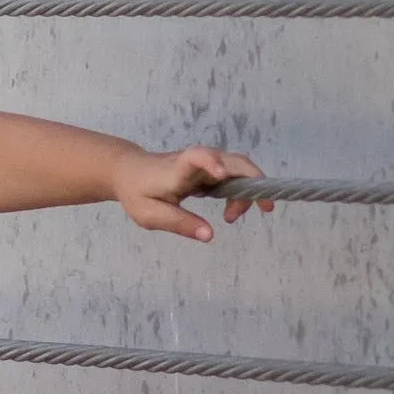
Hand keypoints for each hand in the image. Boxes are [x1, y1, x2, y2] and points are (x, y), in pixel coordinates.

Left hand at [114, 146, 273, 241]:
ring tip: (232, 217)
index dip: (211, 162)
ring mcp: (207, 163)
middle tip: (263, 210)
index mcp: (178, 168)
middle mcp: (197, 160)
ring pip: (240, 169)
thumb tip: (209, 236)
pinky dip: (241, 191)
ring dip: (247, 191)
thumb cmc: (138, 192)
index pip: (196, 157)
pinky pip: (235, 175)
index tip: (221, 175)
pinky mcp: (211, 168)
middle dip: (253, 182)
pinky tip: (232, 211)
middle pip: (234, 162)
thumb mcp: (150, 215)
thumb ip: (179, 223)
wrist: (130, 171)